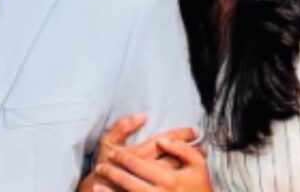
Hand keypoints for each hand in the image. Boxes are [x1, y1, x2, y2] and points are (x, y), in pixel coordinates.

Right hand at [78, 115, 197, 191]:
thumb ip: (121, 127)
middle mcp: (150, 169)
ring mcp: (154, 184)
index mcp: (140, 154)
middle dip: (190, 147)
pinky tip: (193, 172)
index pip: (166, 141)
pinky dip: (186, 175)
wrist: (97, 191)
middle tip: (202, 140)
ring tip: (202, 153)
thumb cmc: (103, 165)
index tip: (194, 130)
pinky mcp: (153, 191)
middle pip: (176, 156)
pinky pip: (173, 184)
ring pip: (177, 171)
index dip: (181, 134)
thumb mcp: (107, 143)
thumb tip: (142, 116)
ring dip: (191, 161)